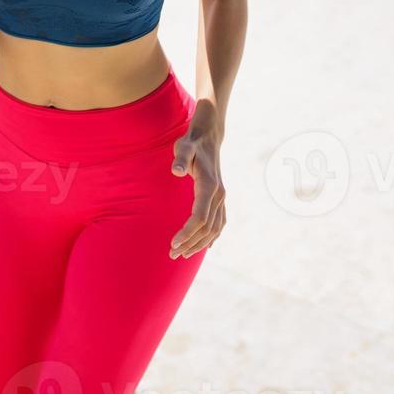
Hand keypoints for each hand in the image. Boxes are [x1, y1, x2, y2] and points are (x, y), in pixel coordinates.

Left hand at [169, 111, 225, 258]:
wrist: (208, 138)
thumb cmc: (191, 144)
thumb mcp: (183, 147)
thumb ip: (180, 158)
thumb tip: (176, 171)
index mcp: (210, 186)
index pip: (200, 217)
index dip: (188, 233)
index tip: (173, 243)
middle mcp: (219, 195)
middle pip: (207, 228)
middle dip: (191, 244)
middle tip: (172, 254)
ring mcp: (221, 198)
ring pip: (215, 229)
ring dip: (200, 243)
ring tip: (183, 254)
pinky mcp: (220, 199)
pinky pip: (220, 223)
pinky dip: (213, 237)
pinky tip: (205, 246)